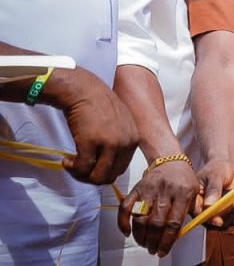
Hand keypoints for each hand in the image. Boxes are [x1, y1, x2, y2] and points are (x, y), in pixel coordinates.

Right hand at [44, 68, 138, 184]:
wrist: (84, 90)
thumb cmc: (98, 105)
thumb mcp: (120, 124)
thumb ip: (120, 143)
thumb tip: (109, 167)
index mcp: (134, 139)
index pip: (121, 168)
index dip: (103, 171)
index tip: (91, 165)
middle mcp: (126, 143)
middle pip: (110, 176)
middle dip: (92, 176)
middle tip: (79, 168)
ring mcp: (110, 144)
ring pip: (97, 177)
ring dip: (81, 175)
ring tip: (72, 164)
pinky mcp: (91, 143)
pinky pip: (82, 168)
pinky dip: (72, 168)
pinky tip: (66, 160)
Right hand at [118, 160, 200, 255]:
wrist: (170, 160)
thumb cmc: (184, 179)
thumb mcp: (196, 192)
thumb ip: (197, 210)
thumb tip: (199, 227)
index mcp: (183, 192)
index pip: (174, 222)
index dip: (167, 241)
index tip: (163, 251)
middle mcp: (165, 190)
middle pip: (156, 223)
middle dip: (153, 242)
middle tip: (153, 250)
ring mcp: (148, 189)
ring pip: (140, 218)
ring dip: (140, 236)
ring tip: (144, 244)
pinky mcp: (136, 188)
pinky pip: (125, 207)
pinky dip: (123, 222)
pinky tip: (127, 233)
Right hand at [193, 158, 233, 228]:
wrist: (228, 168)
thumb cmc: (218, 168)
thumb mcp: (216, 174)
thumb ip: (213, 189)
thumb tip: (208, 205)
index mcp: (195, 201)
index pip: (198, 216)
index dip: (209, 218)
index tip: (219, 214)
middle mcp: (203, 211)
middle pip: (213, 223)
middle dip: (225, 211)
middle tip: (231, 196)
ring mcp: (215, 215)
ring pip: (225, 223)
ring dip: (233, 209)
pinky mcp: (227, 216)